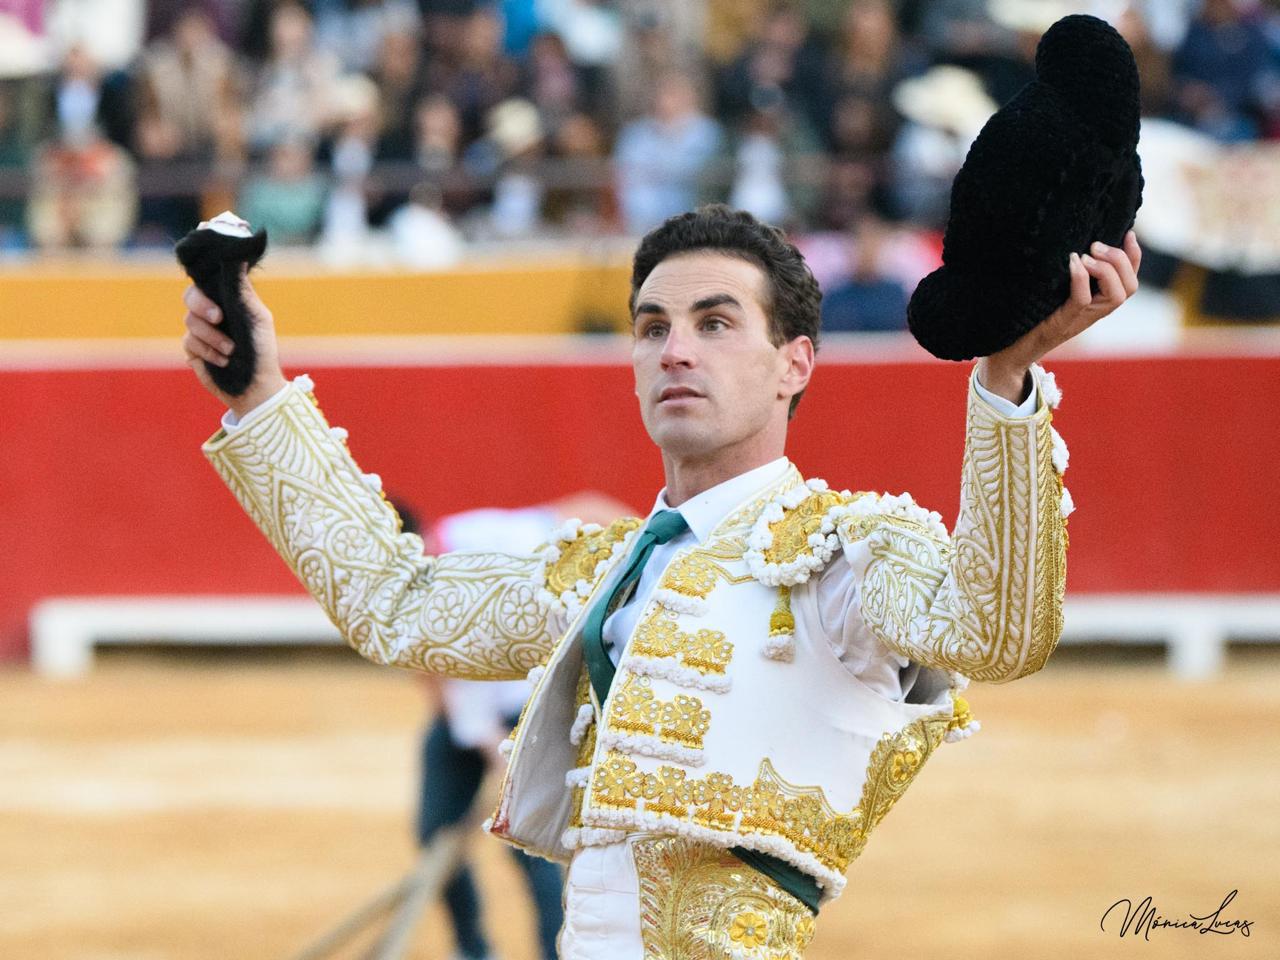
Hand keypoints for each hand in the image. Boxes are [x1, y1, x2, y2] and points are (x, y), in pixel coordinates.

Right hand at [181, 265, 286, 418]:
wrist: (255, 385)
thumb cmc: (261, 349)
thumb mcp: (255, 316)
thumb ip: (241, 288)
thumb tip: (238, 254)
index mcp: (230, 299)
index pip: (209, 276)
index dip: (202, 268)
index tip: (205, 254)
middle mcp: (214, 310)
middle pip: (191, 295)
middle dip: (203, 306)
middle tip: (219, 317)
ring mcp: (202, 329)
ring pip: (189, 320)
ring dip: (212, 337)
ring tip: (231, 350)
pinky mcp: (193, 348)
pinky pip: (189, 341)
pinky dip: (207, 351)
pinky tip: (223, 360)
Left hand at [978, 231, 1140, 401]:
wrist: (1009, 353)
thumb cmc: (1028, 318)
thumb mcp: (1054, 292)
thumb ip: (1067, 274)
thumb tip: (1072, 245)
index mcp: (1097, 304)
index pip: (1129, 281)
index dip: (1134, 257)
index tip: (1129, 234)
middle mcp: (1094, 313)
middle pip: (1130, 288)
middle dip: (1120, 260)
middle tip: (1096, 245)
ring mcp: (1080, 320)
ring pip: (1115, 296)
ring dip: (1106, 269)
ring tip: (1086, 255)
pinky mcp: (1062, 324)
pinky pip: (1082, 301)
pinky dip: (1081, 279)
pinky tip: (1073, 262)